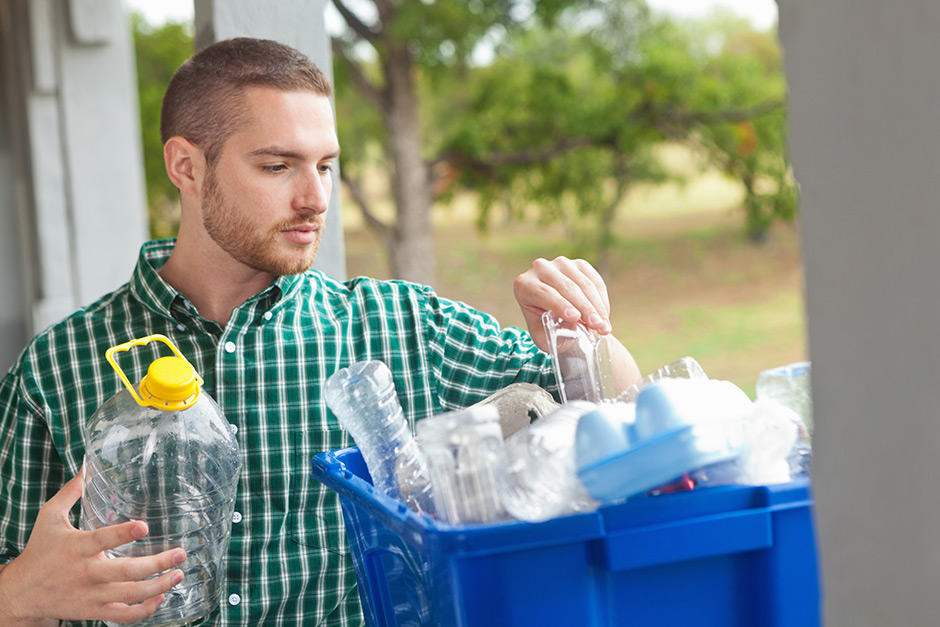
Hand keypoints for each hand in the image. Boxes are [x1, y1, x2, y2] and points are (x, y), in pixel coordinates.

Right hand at [0, 470, 185, 624]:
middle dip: (157, 564)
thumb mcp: (49, 518)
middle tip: (181, 553)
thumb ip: (70, 493)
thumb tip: (87, 467)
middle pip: (126, 572)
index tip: (144, 526)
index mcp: (77, 547)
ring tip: (179, 574)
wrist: (21, 593)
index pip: (102, 539)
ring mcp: (92, 595)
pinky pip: (123, 615)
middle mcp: (87, 573)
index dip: (123, 533)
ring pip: (130, 595)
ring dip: (159, 586)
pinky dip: (144, 610)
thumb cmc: (40, 551)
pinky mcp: (93, 611)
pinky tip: (161, 597)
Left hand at [514, 256, 641, 391]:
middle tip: (598, 326)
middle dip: (585, 309)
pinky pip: (594, 281)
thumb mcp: (544, 337)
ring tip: (604, 326)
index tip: (576, 318)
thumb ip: (553, 332)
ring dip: (597, 307)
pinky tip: (604, 316)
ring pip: (583, 284)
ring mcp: (560, 263)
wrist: (558, 320)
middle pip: (566, 288)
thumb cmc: (546, 330)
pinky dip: (601, 299)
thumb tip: (572, 322)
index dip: (560, 305)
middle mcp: (539, 268)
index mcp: (523, 285)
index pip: (544, 294)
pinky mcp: (579, 264)